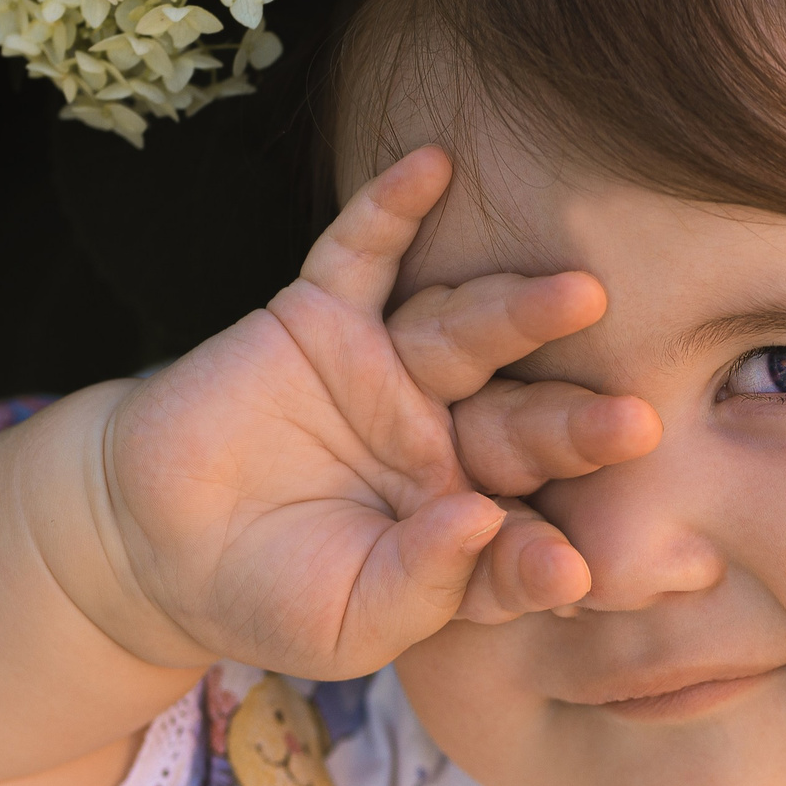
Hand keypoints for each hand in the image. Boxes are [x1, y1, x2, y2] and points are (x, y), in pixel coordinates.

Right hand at [81, 147, 660, 675]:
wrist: (153, 540)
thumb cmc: (266, 595)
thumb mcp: (349, 620)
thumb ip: (422, 583)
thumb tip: (486, 522)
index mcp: (467, 517)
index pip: (521, 533)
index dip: (543, 555)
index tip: (571, 572)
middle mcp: (446, 435)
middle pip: (521, 423)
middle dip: (573, 426)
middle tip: (632, 424)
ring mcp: (388, 370)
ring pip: (465, 332)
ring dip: (520, 311)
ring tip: (579, 295)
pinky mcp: (320, 317)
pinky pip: (360, 254)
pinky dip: (390, 210)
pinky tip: (432, 166)